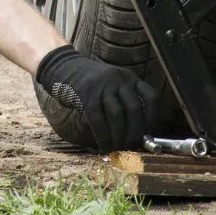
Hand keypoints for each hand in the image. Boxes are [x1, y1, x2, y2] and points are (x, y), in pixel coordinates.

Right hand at [34, 46, 157, 150]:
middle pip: (134, 109)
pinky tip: (104, 145)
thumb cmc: (90, 82)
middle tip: (132, 145)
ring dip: (120, 136)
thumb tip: (135, 132)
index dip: (152, 117)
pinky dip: (103, 136)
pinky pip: (98, 120)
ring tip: (118, 147)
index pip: (150, 96)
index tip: (148, 133)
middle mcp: (118, 80)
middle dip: (135, 132)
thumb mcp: (111, 83)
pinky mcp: (86, 95)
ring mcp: (102, 86)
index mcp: (128, 77)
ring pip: (118, 116)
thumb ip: (123, 100)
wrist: (63, 67)